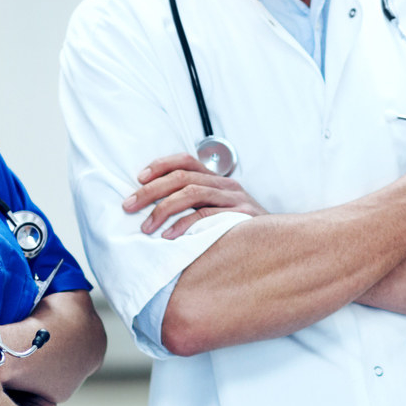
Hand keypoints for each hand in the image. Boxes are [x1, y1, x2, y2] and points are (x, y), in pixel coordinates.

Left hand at [123, 152, 267, 238]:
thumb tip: (154, 207)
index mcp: (218, 179)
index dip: (160, 165)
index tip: (138, 178)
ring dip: (162, 209)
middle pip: (182, 177)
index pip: (186, 160)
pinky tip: (169, 237)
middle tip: (129, 206)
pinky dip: (184, 225)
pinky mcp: (240, 217)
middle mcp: (226, 185)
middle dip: (150, 191)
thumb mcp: (218, 212)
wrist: (277, 245)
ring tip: (146, 226)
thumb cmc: (240, 231)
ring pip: (191, 193)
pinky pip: (206, 216)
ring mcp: (234, 200)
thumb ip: (194, 205)